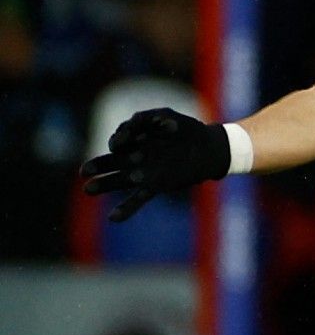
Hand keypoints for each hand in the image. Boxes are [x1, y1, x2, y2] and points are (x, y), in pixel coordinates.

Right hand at [79, 108, 230, 221]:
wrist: (208, 148)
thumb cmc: (186, 129)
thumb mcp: (166, 116)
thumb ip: (147, 118)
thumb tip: (133, 121)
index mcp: (135, 140)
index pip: (118, 142)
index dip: (117, 141)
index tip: (119, 143)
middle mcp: (135, 158)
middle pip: (112, 162)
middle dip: (98, 166)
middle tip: (84, 171)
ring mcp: (144, 173)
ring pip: (120, 180)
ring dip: (105, 185)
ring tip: (88, 189)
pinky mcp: (156, 186)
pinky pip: (138, 198)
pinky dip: (126, 208)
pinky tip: (113, 218)